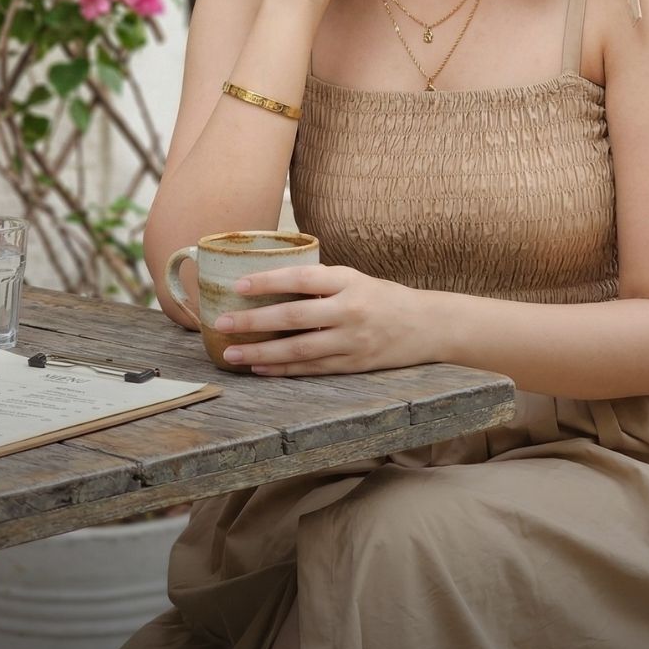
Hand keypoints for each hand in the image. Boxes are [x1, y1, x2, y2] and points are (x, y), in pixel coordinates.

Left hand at [214, 265, 435, 375]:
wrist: (428, 326)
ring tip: (232, 353)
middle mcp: (350, 311)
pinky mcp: (353, 365)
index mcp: (349, 282)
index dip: (268, 281)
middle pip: (293, 316)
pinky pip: (311, 369)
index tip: (238, 285)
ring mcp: (352, 341)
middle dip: (252, 321)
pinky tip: (260, 368)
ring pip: (298, 349)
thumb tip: (273, 282)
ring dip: (260, 353)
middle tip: (221, 322)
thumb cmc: (384, 298)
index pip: (302, 278)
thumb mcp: (356, 279)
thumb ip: (321, 282)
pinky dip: (282, 369)